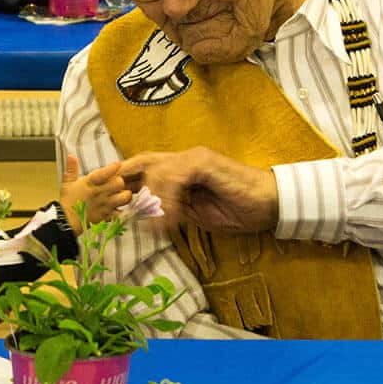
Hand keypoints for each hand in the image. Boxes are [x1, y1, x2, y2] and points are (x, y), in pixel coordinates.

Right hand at [59, 154, 131, 230]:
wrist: (66, 221)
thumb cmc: (67, 201)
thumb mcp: (67, 183)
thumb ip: (71, 169)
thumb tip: (70, 155)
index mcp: (89, 183)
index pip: (103, 173)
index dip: (112, 168)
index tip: (117, 164)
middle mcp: (99, 193)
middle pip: (119, 183)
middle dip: (120, 181)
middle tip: (117, 183)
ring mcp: (104, 205)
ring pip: (124, 198)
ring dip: (125, 195)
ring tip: (121, 195)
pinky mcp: (107, 216)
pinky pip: (121, 213)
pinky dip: (123, 211)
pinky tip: (120, 209)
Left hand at [119, 147, 278, 232]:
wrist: (272, 204)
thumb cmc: (238, 210)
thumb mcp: (196, 214)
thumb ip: (173, 210)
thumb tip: (147, 217)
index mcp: (180, 169)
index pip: (145, 169)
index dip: (125, 181)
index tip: (110, 201)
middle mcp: (184, 158)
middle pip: (143, 161)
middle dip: (124, 180)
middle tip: (114, 205)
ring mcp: (195, 158)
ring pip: (156, 170)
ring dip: (149, 199)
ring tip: (151, 225)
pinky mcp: (205, 162)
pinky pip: (175, 177)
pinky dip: (168, 200)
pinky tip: (170, 221)